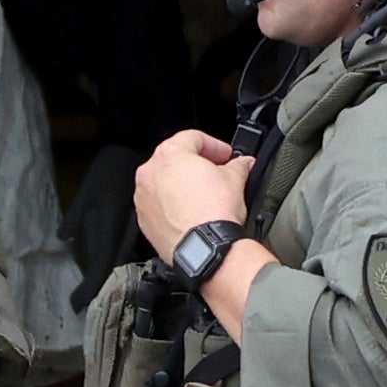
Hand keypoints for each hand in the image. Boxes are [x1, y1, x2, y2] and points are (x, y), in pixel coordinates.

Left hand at [131, 130, 252, 259]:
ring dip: (183, 184)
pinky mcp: (144, 220)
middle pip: (175, 159)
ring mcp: (144, 198)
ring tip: (205, 195)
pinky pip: (159, 205)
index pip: (193, 138)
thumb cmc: (214, 214)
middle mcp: (150, 174)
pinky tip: (192, 213)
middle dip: (198, 164)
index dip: (215, 145)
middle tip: (218, 172)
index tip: (226, 155)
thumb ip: (238, 165)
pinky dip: (173, 205)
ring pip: (164, 182)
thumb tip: (243, 164)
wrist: (204, 249)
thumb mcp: (235, 179)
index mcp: (169, 155)